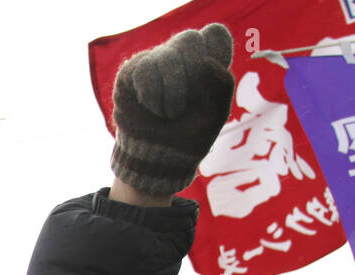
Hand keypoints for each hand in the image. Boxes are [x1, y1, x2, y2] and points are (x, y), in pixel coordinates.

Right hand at [111, 22, 233, 198]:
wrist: (156, 160)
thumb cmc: (189, 137)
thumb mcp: (215, 115)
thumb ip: (222, 86)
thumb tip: (203, 63)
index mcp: (207, 62)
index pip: (215, 35)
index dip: (214, 55)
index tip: (207, 86)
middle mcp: (180, 56)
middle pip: (190, 40)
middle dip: (190, 77)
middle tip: (186, 104)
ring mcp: (154, 61)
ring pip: (165, 55)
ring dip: (170, 92)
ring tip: (168, 113)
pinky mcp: (131, 72)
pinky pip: (143, 68)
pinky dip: (151, 94)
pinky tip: (152, 108)